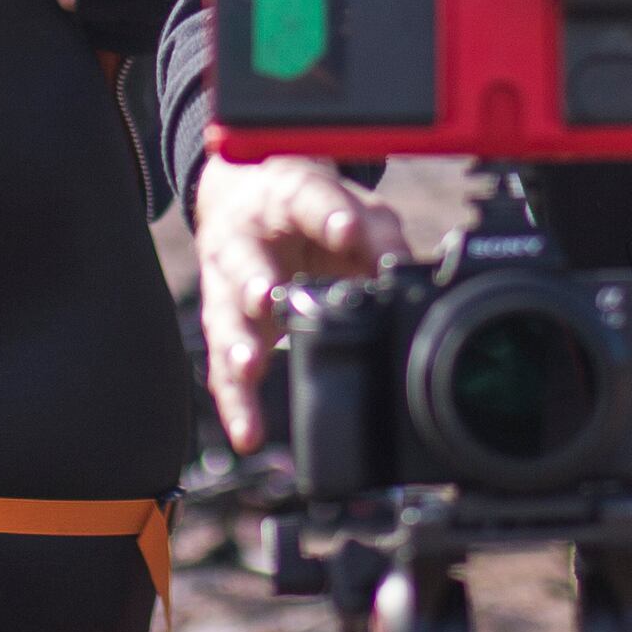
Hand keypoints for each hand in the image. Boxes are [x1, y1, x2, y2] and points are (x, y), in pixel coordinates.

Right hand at [193, 155, 405, 449]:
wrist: (243, 198)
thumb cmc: (306, 209)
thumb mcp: (351, 206)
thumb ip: (380, 236)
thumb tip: (408, 273)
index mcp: (285, 199)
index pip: (309, 199)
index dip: (328, 214)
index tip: (346, 229)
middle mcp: (245, 240)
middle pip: (245, 260)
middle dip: (255, 281)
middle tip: (266, 297)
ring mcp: (225, 286)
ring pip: (225, 316)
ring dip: (238, 344)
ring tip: (250, 366)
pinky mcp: (223, 328)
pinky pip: (224, 370)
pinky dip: (237, 404)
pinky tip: (249, 432)